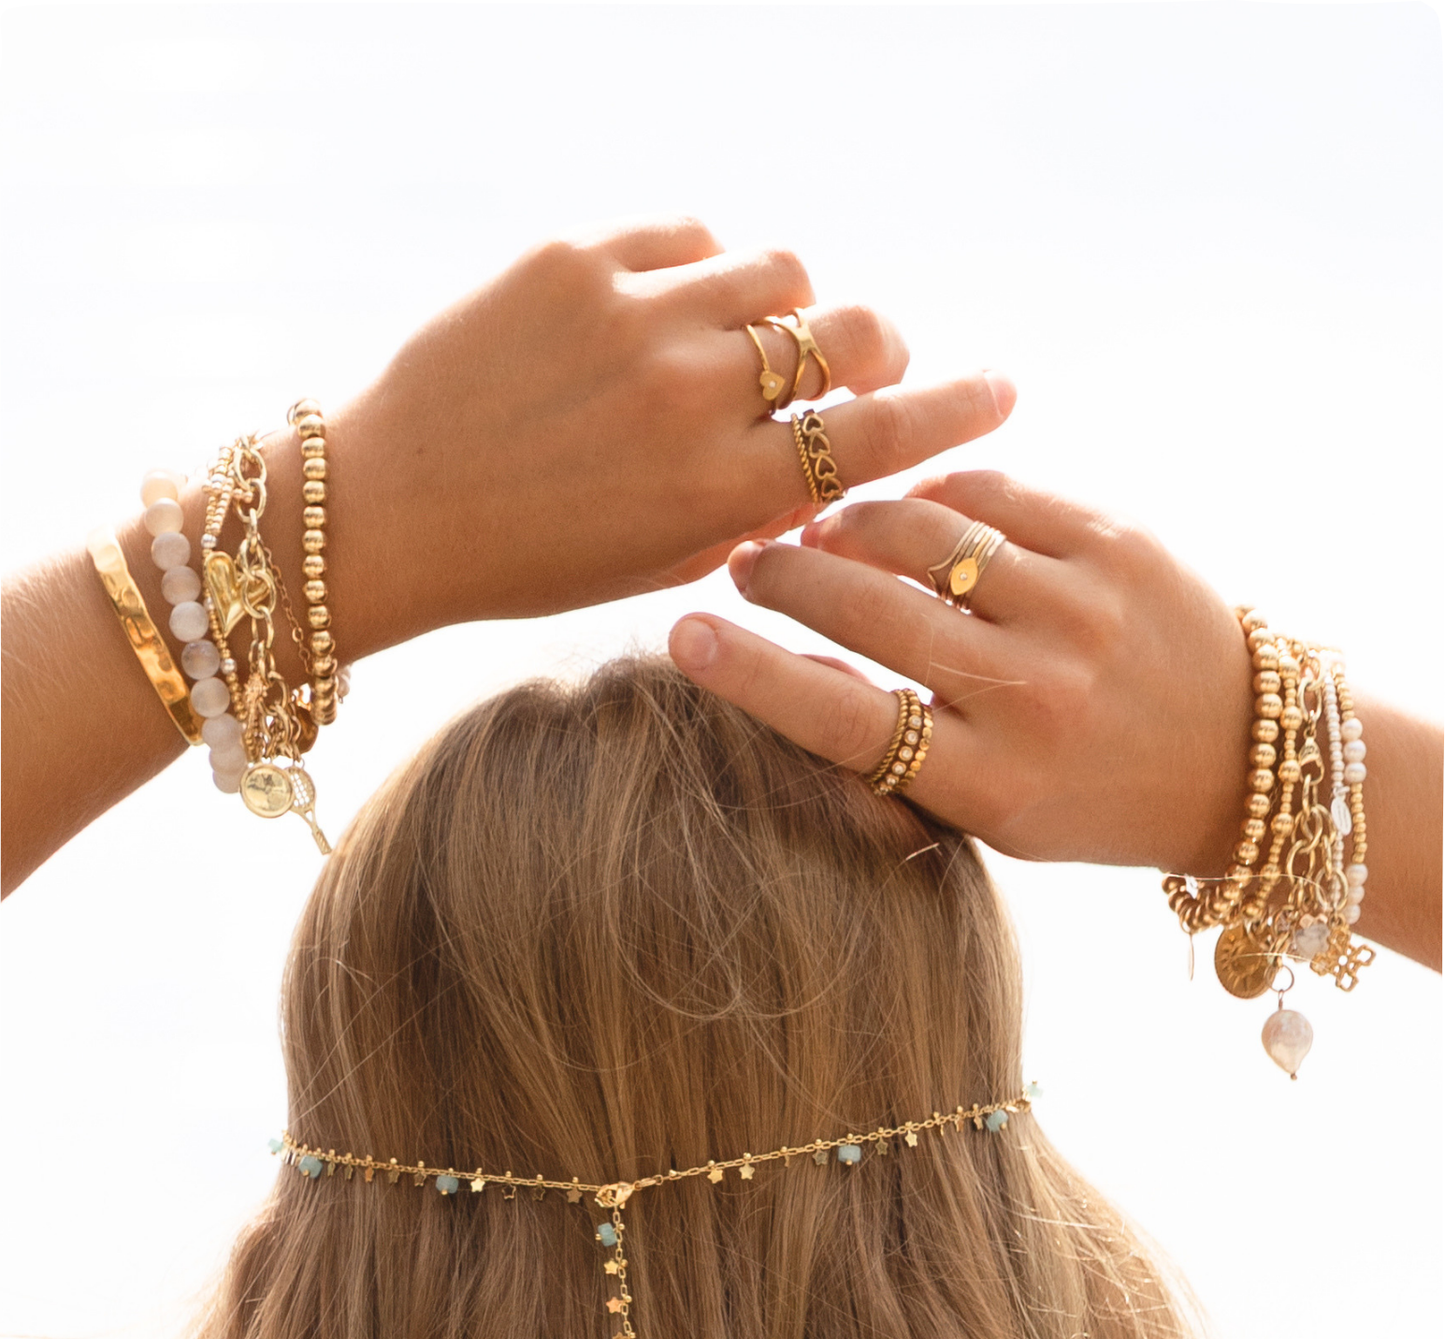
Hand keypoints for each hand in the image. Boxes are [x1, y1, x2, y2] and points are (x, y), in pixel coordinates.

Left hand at [319, 220, 1015, 642]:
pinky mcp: (574, 261)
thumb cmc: (528, 560)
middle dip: (878, 345)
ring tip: (756, 336)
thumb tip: (827, 460)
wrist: (390, 510)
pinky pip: (690, 236)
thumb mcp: (657, 564)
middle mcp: (690, 398)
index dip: (957, 410)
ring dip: (789, 304)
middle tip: (868, 358)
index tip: (1000, 392)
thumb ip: (751, 513)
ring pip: (778, 270)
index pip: (880, 437)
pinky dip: (705, 271)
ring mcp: (632, 318)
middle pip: (849, 332)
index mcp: (717, 495)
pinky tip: (675, 309)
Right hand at [667, 470, 1252, 878]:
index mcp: (994, 781)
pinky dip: (931, 492)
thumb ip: (892, 752)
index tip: (682, 637)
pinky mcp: (1117, 542)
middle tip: (749, 563)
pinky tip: (908, 507)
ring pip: (920, 531)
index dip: (751, 676)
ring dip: (850, 522)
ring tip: (823, 530)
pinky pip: (989, 491)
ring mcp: (1080, 609)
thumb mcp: (988, 809)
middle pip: (867, 608)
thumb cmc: (1089, 795)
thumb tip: (779, 671)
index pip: (843, 719)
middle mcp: (1035, 694)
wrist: (1243, 757)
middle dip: (786, 574)